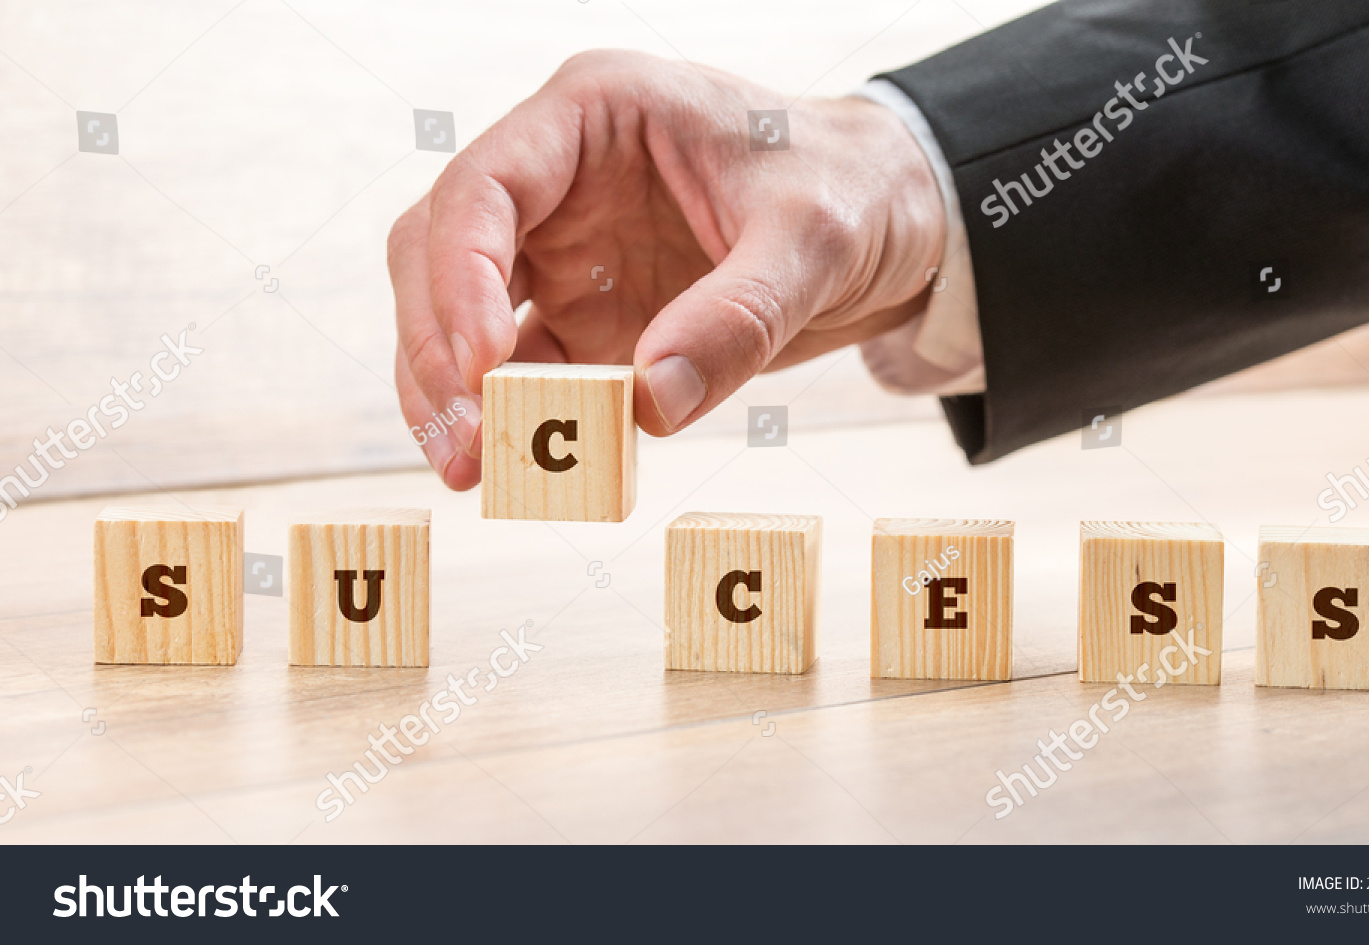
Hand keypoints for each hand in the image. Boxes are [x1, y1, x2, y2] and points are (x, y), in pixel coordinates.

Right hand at [390, 49, 945, 488]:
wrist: (893, 223)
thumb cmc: (852, 189)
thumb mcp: (814, 240)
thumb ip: (737, 317)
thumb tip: (649, 404)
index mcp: (596, 114)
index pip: (486, 183)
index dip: (460, 273)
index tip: (484, 364)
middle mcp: (561, 180)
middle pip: (442, 250)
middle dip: (438, 345)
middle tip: (467, 436)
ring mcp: (567, 251)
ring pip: (461, 315)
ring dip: (454, 393)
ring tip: (471, 469)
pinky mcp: (589, 316)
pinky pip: (528, 371)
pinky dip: (515, 420)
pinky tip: (516, 471)